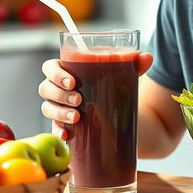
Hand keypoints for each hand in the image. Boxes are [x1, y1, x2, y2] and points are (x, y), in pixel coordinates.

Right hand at [38, 54, 152, 140]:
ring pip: (47, 108)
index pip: (50, 67)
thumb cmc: (114, 86)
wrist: (120, 113)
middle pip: (46, 88)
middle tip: (79, 100)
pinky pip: (54, 128)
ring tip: (77, 117)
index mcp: (69, 71)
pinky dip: (58, 132)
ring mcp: (59, 108)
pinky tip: (66, 135)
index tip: (73, 82)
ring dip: (59, 112)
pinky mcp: (64, 125)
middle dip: (60, 95)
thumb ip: (135, 64)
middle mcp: (59, 89)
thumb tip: (147, 57)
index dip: (56, 73)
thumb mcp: (124, 75)